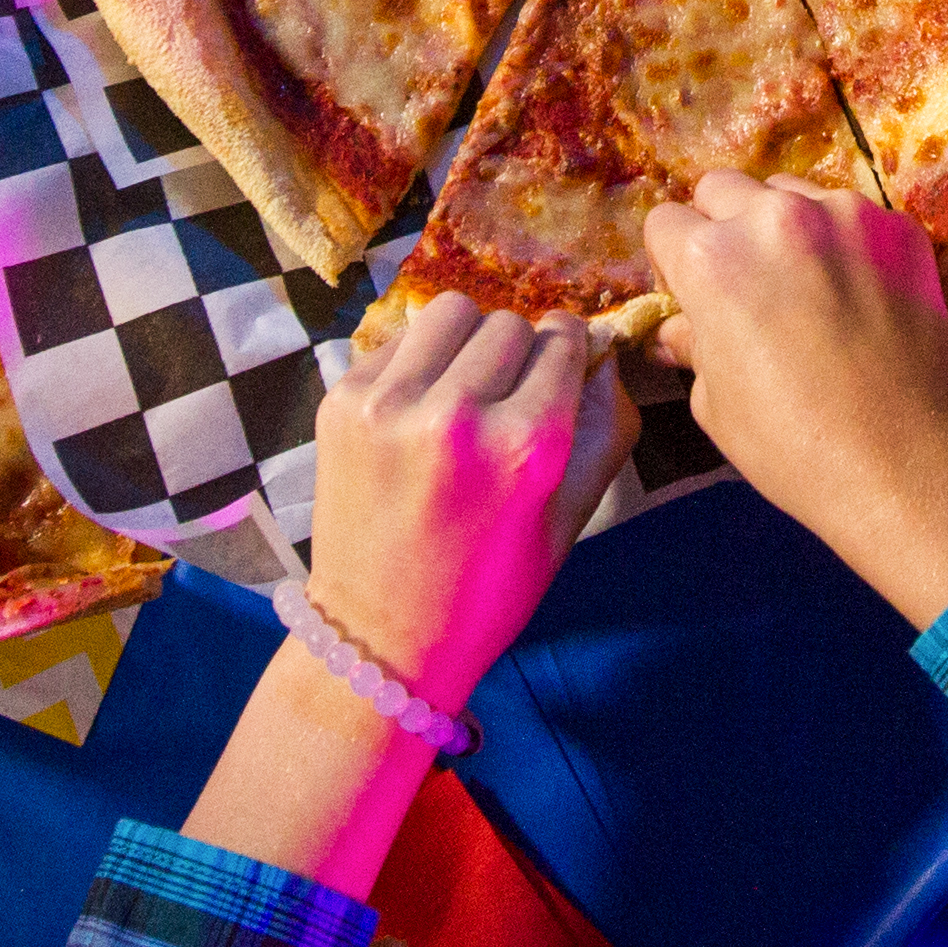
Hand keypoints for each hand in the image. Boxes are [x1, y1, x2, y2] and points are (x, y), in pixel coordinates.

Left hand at [301, 298, 635, 716]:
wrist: (379, 634)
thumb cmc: (489, 588)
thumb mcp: (571, 519)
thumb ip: (605, 425)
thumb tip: (603, 348)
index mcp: (526, 445)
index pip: (564, 338)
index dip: (568, 354)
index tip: (557, 376)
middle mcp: (458, 412)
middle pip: (510, 322)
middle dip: (519, 353)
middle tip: (506, 400)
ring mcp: (390, 402)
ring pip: (452, 312)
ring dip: (467, 341)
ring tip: (460, 391)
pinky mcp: (342, 401)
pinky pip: (399, 340)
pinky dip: (416, 365)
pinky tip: (415, 414)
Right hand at [642, 176, 947, 620]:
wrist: (906, 460)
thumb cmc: (793, 446)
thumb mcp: (714, 403)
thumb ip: (693, 344)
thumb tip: (681, 329)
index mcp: (711, 258)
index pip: (666, 223)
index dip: (675, 262)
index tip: (695, 293)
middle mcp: (773, 218)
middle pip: (722, 188)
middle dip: (723, 227)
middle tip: (748, 283)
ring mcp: (843, 214)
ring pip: (790, 191)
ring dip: (785, 225)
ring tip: (808, 284)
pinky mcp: (897, 226)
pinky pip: (852, 215)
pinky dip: (844, 242)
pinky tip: (859, 294)